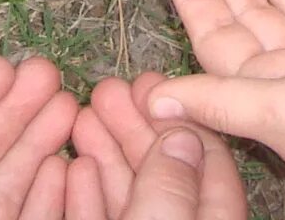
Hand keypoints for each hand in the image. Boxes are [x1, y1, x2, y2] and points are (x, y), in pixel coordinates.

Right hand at [72, 76, 244, 219]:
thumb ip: (172, 185)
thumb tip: (180, 137)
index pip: (207, 162)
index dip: (177, 117)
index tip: (146, 87)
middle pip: (162, 173)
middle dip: (133, 127)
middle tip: (107, 91)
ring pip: (130, 196)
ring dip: (106, 154)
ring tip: (83, 117)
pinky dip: (88, 194)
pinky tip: (77, 167)